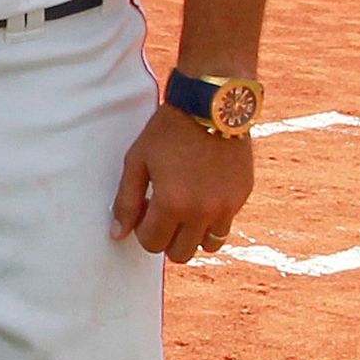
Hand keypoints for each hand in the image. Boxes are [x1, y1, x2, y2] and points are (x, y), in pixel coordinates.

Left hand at [111, 104, 254, 265]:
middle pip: (181, 254)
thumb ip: (125, 201)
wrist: (210, 106)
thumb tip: (117, 234)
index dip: (142, 230)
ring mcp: (226, 207)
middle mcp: (202, 212)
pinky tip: (202, 192)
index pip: (152, 244)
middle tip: (161, 212)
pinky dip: (212, 219)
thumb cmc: (167, 131)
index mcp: (173, 204)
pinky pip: (225, 224)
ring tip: (183, 207)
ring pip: (207, 245)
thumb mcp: (137, 161)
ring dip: (192, 234)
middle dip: (166, 239)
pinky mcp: (242, 197)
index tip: (143, 208)